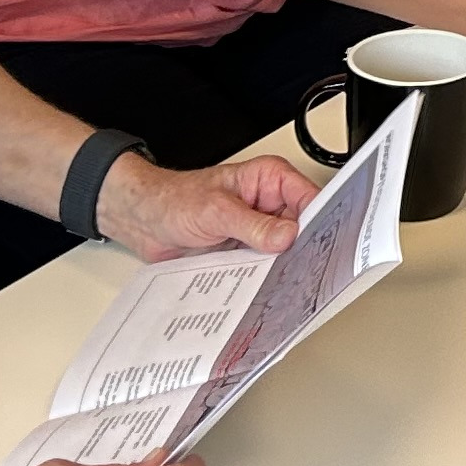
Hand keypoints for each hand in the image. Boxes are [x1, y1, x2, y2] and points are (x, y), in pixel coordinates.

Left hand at [94, 152, 309, 261]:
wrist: (143, 221)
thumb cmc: (174, 200)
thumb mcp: (216, 211)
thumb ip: (253, 225)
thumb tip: (287, 236)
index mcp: (270, 179)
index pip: (309, 199)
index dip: (319, 221)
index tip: (321, 243)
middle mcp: (268, 204)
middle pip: (301, 229)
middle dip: (301, 249)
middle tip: (303, 268)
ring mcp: (258, 230)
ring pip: (284, 252)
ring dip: (281, 266)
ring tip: (283, 280)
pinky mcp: (246, 251)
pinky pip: (264, 266)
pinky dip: (263, 277)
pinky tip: (263, 286)